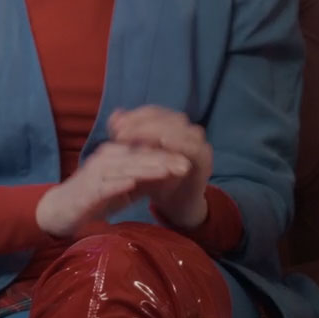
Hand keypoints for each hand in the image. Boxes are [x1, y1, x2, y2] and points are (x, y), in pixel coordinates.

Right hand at [35, 141, 190, 237]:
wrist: (61, 211)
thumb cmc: (96, 198)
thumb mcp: (127, 187)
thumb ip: (147, 179)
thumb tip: (174, 173)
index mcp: (115, 154)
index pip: (144, 151)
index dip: (167, 154)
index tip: (189, 159)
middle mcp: (105, 159)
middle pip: (137, 157)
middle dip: (163, 160)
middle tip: (186, 164)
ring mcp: (94, 175)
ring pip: (124, 168)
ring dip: (146, 169)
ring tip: (168, 171)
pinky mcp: (86, 191)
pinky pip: (104, 186)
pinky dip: (118, 183)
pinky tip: (133, 183)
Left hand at [108, 106, 212, 228]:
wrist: (175, 204)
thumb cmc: (155, 179)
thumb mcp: (137, 157)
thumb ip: (126, 136)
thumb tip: (115, 115)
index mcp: (172, 126)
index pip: (153, 112)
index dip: (133, 116)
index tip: (114, 126)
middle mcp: (186, 130)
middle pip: (166, 117)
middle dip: (141, 123)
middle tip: (119, 133)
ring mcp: (198, 143)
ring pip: (179, 127)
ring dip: (155, 131)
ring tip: (135, 139)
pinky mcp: (205, 159)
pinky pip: (194, 147)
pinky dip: (178, 143)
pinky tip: (162, 144)